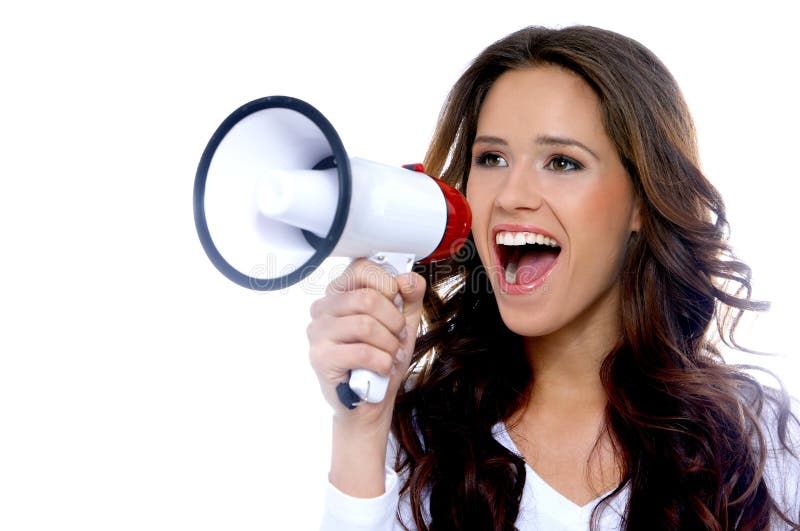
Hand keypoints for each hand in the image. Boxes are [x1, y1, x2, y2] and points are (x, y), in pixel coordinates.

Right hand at [307, 258, 425, 427]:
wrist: (370, 401)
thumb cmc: (381, 359)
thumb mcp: (403, 323)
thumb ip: (410, 296)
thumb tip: (408, 279)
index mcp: (340, 293)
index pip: (361, 268)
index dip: (387, 284)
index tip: (396, 302)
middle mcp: (323, 308)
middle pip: (367, 298)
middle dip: (394, 321)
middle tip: (398, 336)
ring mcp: (318, 332)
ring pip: (366, 325)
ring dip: (390, 344)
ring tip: (391, 355)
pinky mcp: (320, 357)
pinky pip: (361, 352)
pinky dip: (382, 362)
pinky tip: (383, 368)